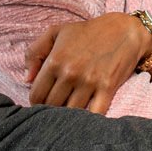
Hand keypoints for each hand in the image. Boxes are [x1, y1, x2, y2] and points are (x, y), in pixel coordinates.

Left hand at [23, 13, 151, 112]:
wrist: (124, 30)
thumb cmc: (88, 31)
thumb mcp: (56, 32)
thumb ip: (34, 53)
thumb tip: (27, 79)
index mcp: (55, 61)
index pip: (36, 95)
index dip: (37, 101)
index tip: (43, 100)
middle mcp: (70, 73)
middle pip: (52, 106)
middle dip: (52, 109)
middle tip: (57, 106)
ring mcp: (89, 82)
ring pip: (70, 113)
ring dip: (68, 115)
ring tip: (69, 111)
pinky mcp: (107, 88)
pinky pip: (94, 113)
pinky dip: (88, 119)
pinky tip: (85, 117)